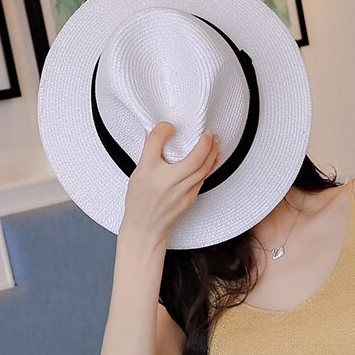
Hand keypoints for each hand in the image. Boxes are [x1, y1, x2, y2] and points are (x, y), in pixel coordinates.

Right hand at [121, 121, 220, 244]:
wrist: (146, 228)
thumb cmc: (140, 202)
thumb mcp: (138, 173)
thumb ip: (150, 152)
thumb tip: (163, 133)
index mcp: (149, 172)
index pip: (156, 143)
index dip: (164, 130)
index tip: (168, 126)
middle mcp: (167, 182)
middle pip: (194, 159)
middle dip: (205, 143)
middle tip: (208, 133)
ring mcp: (181, 192)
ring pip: (203, 170)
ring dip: (212, 154)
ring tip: (215, 142)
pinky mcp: (190, 199)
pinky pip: (203, 179)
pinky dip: (209, 167)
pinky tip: (212, 159)